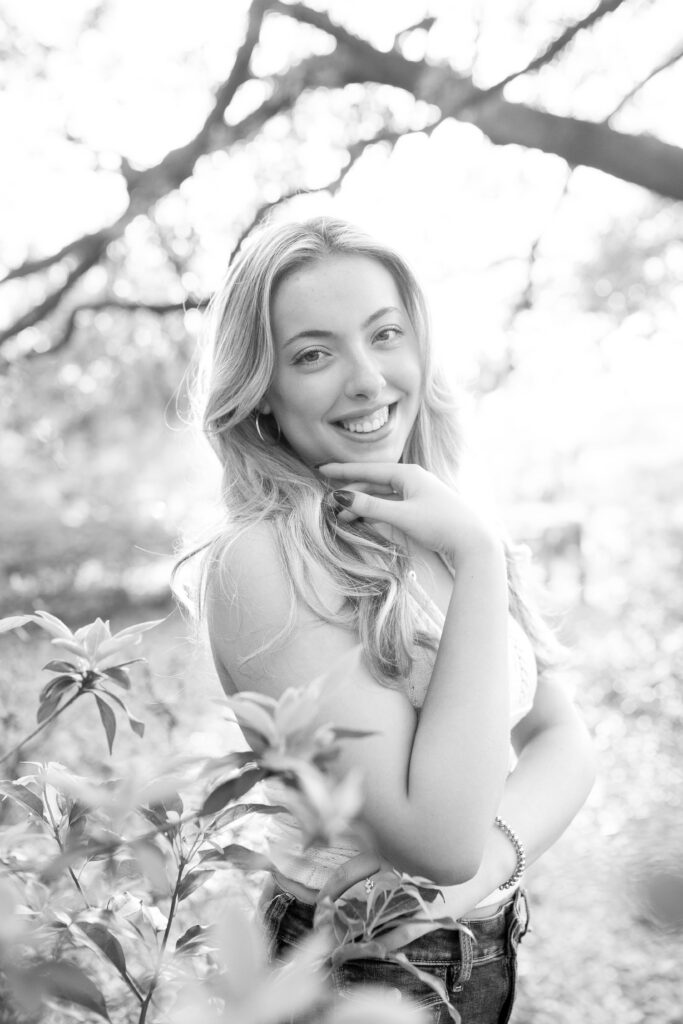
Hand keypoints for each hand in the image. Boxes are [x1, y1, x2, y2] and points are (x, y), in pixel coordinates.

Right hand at [319, 462, 498, 561]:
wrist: (473, 541)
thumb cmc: (440, 524)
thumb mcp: (402, 515)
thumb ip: (371, 506)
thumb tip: (341, 497)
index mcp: (408, 473)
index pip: (368, 470)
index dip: (343, 471)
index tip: (321, 469)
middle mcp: (412, 479)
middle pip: (374, 482)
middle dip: (351, 492)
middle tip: (329, 504)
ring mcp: (418, 493)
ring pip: (382, 495)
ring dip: (363, 504)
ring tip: (343, 516)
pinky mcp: (422, 508)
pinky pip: (392, 505)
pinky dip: (376, 511)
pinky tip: (365, 519)